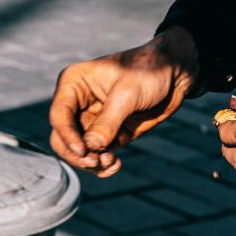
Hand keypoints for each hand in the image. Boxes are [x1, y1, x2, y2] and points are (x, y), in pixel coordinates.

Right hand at [49, 26, 198, 177]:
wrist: (176, 74)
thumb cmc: (149, 70)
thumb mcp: (128, 93)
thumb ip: (108, 122)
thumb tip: (91, 148)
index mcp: (74, 84)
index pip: (59, 115)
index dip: (67, 136)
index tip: (84, 151)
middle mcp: (78, 104)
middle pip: (62, 138)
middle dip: (78, 154)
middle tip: (95, 161)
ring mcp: (92, 121)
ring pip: (79, 152)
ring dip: (92, 162)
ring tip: (111, 162)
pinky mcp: (107, 135)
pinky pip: (97, 156)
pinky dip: (103, 166)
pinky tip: (115, 164)